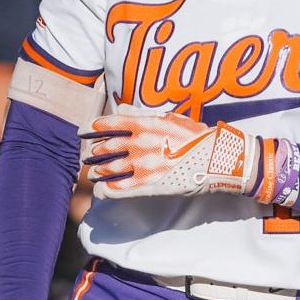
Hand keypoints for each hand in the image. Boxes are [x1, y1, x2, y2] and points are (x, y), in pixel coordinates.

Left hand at [78, 104, 256, 199]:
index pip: (108, 124)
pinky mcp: (148, 185)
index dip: (91, 128)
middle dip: (93, 153)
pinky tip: (102, 190)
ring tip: (94, 173)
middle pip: (104, 148)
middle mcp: (139, 144)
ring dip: (97, 172)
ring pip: (108, 170)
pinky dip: (106, 190)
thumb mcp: (169, 117)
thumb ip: (141, 114)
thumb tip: (121, 109)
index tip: (84, 131)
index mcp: (144, 125)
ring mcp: (142, 166)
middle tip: (89, 155)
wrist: (215, 157)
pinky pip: (119, 189)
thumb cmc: (194, 136)